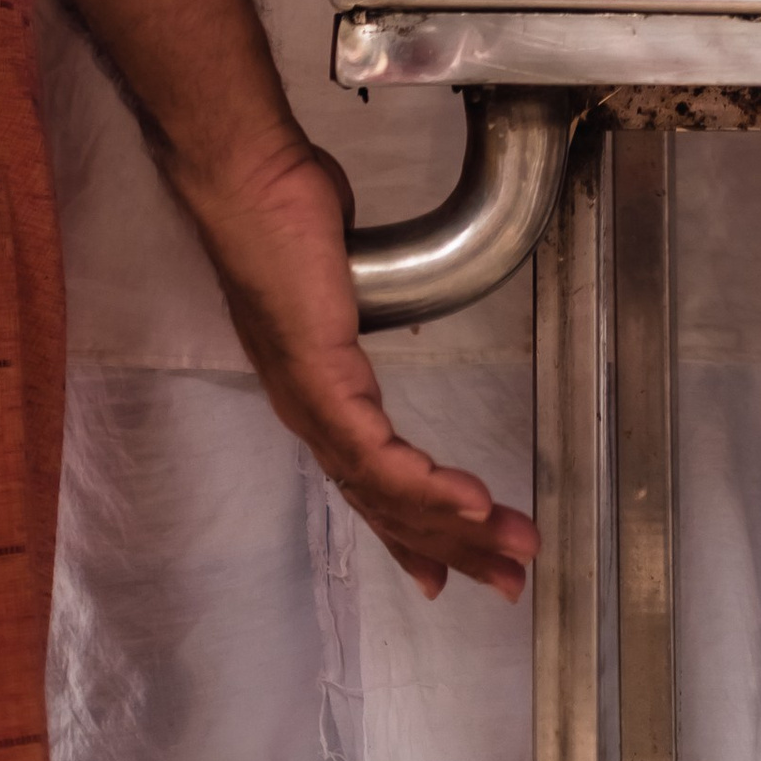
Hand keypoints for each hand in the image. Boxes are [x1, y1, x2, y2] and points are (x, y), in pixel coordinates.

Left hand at [177, 129, 535, 600]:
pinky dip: (424, 484)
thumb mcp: (338, 273)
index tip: (441, 572)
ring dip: (455, 524)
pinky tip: (468, 502)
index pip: (369, 480)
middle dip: (453, 545)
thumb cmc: (290, 210)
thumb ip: (353, 305)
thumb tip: (366, 291)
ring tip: (509, 546)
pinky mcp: (319, 382)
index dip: (409, 529)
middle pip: (386, 502)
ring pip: (387, 491)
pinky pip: (378, 452)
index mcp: (317, 393)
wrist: (251, 182)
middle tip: (508, 578)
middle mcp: (309, 414)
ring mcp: (311, 403)